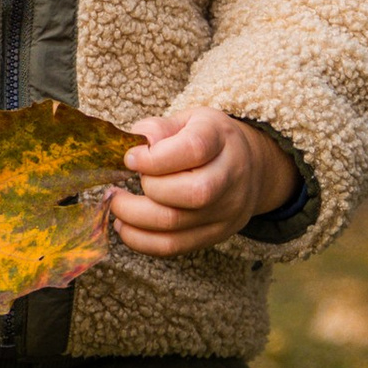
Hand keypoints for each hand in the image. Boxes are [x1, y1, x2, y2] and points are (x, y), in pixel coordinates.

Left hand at [110, 104, 292, 257]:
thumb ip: (159, 128)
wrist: (250, 166)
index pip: (194, 149)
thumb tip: (135, 145)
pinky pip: (174, 246)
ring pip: (177, 224)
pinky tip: (125, 226)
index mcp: (222, 138)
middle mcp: (232, 175)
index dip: (155, 157)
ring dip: (134, 217)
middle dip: (148, 189)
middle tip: (124, 183)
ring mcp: (227, 210)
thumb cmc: (209, 140)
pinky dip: (141, 240)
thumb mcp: (188, 121)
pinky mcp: (216, 234)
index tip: (129, 158)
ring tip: (116, 205)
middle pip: (192, 192)